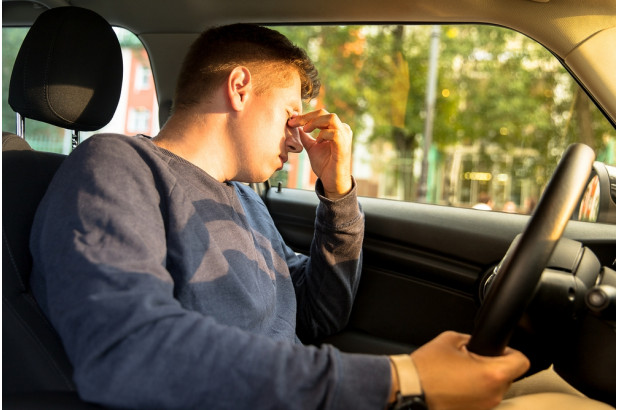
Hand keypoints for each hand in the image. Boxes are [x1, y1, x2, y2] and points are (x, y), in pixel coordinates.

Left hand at [288, 109, 352, 198]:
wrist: (332, 181)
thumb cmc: (325, 165)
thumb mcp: (312, 147)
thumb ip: (306, 137)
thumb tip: (296, 127)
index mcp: (335, 128)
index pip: (320, 114)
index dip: (305, 115)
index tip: (292, 120)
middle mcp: (342, 130)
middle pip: (324, 113)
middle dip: (307, 116)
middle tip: (294, 123)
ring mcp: (344, 137)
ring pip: (331, 118)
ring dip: (315, 122)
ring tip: (306, 130)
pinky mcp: (344, 146)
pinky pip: (334, 133)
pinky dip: (323, 134)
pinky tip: (318, 141)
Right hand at [411, 331, 529, 409]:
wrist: (408, 389)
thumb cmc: (426, 368)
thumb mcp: (450, 339)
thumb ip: (471, 339)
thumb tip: (478, 343)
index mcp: (492, 375)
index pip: (521, 362)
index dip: (510, 351)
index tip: (499, 350)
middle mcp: (493, 395)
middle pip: (508, 376)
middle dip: (494, 366)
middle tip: (473, 360)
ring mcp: (483, 408)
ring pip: (494, 389)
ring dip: (483, 380)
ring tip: (461, 373)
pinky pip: (481, 399)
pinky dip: (473, 392)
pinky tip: (456, 385)